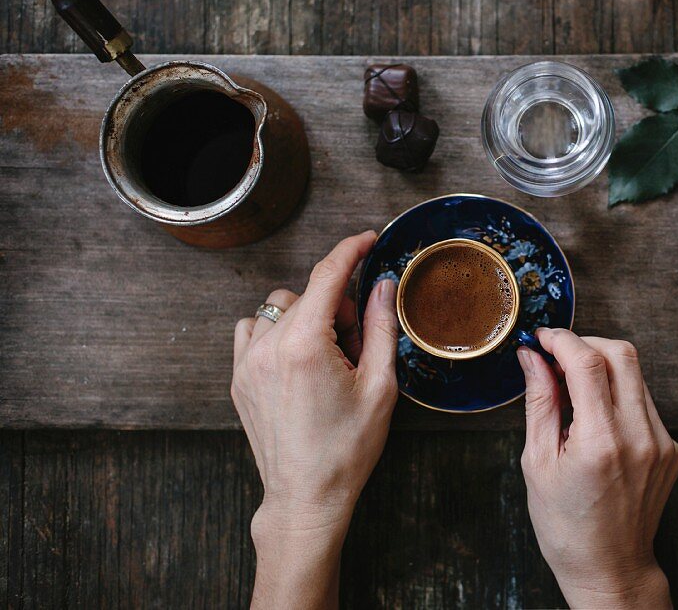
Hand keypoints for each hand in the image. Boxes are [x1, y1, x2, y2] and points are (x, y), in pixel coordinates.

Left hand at [232, 231, 398, 608]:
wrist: (306, 496)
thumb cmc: (347, 448)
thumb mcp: (380, 386)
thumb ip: (381, 327)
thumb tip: (382, 284)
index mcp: (305, 344)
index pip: (327, 275)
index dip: (351, 250)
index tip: (368, 239)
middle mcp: (269, 346)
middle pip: (307, 293)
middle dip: (339, 304)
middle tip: (359, 342)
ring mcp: (247, 362)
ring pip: (279, 307)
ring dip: (307, 315)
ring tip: (329, 353)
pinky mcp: (238, 377)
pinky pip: (253, 329)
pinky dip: (277, 330)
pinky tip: (299, 357)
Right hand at [518, 329, 677, 608]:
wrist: (610, 567)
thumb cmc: (566, 526)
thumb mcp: (537, 463)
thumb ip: (539, 402)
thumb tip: (532, 358)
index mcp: (600, 442)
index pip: (588, 361)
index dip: (562, 340)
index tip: (543, 339)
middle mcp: (639, 437)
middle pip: (621, 354)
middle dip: (586, 344)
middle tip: (559, 358)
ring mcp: (661, 443)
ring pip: (636, 375)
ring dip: (603, 370)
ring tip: (574, 394)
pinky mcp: (672, 449)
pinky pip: (645, 403)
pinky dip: (618, 397)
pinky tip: (597, 419)